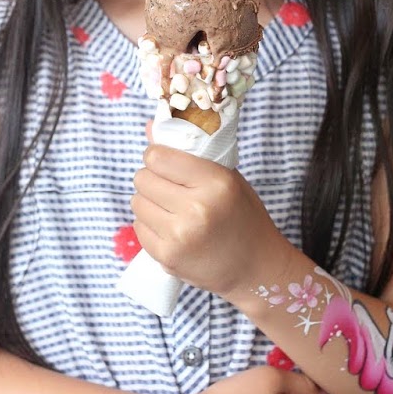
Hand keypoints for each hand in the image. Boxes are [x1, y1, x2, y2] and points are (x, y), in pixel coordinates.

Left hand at [132, 143, 289, 296]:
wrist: (255, 268)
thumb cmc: (243, 217)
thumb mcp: (227, 178)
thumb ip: (189, 153)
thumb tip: (149, 126)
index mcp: (215, 183)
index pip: (158, 157)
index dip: (157, 156)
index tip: (164, 162)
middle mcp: (196, 208)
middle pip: (143, 178)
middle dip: (152, 179)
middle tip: (169, 187)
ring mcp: (179, 236)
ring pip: (137, 202)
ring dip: (149, 202)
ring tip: (171, 208)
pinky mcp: (167, 257)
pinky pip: (138, 227)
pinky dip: (149, 224)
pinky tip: (170, 227)